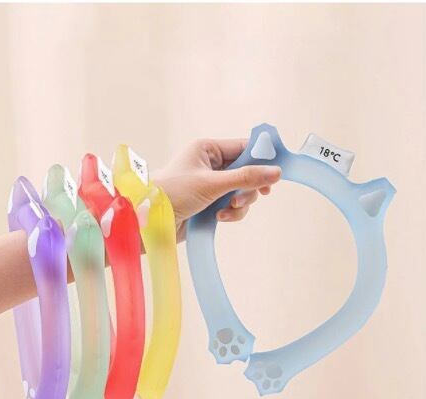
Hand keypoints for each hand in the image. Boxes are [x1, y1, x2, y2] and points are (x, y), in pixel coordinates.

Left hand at [154, 138, 280, 241]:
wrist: (150, 222)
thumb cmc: (173, 193)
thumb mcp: (211, 183)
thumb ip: (245, 178)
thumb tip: (276, 172)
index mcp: (208, 150)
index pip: (243, 148)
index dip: (261, 158)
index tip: (278, 170)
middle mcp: (211, 165)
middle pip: (247, 172)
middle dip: (247, 187)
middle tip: (242, 198)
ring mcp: (211, 185)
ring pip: (242, 191)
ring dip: (239, 203)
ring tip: (226, 210)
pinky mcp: (210, 203)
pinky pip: (233, 205)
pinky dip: (231, 213)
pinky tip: (219, 218)